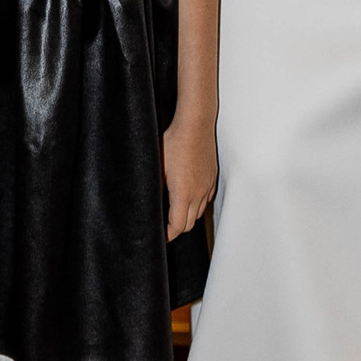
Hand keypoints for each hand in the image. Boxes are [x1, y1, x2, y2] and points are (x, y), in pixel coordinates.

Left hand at [163, 109, 217, 239]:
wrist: (195, 125)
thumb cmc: (174, 142)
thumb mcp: (157, 166)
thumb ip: (155, 188)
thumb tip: (149, 203)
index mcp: (183, 194)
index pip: (177, 226)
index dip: (167, 234)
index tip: (160, 236)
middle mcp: (198, 193)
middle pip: (189, 223)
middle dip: (176, 228)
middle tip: (164, 226)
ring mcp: (207, 185)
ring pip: (198, 212)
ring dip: (187, 216)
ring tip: (174, 212)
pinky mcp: (212, 177)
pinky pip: (206, 198)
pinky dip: (197, 203)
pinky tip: (188, 196)